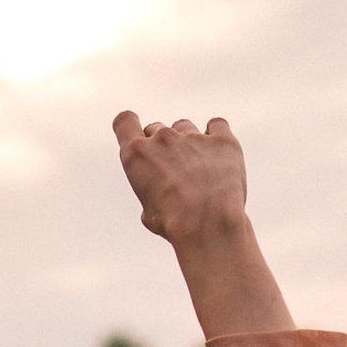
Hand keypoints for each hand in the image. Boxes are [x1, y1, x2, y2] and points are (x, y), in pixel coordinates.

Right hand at [113, 110, 246, 246]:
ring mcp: (193, 136)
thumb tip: (161, 199)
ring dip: (187, 143)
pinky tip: (218, 155)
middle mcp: (163, 138)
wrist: (209, 224)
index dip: (130, 127)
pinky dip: (216, 137)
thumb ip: (151, 192)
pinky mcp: (221, 140)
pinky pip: (217, 125)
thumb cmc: (175, 225)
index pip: (125, 122)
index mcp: (137, 154)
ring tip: (198, 171)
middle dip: (162, 146)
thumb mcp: (149, 213)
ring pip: (185, 127)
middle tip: (173, 172)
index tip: (139, 137)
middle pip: (157, 129)